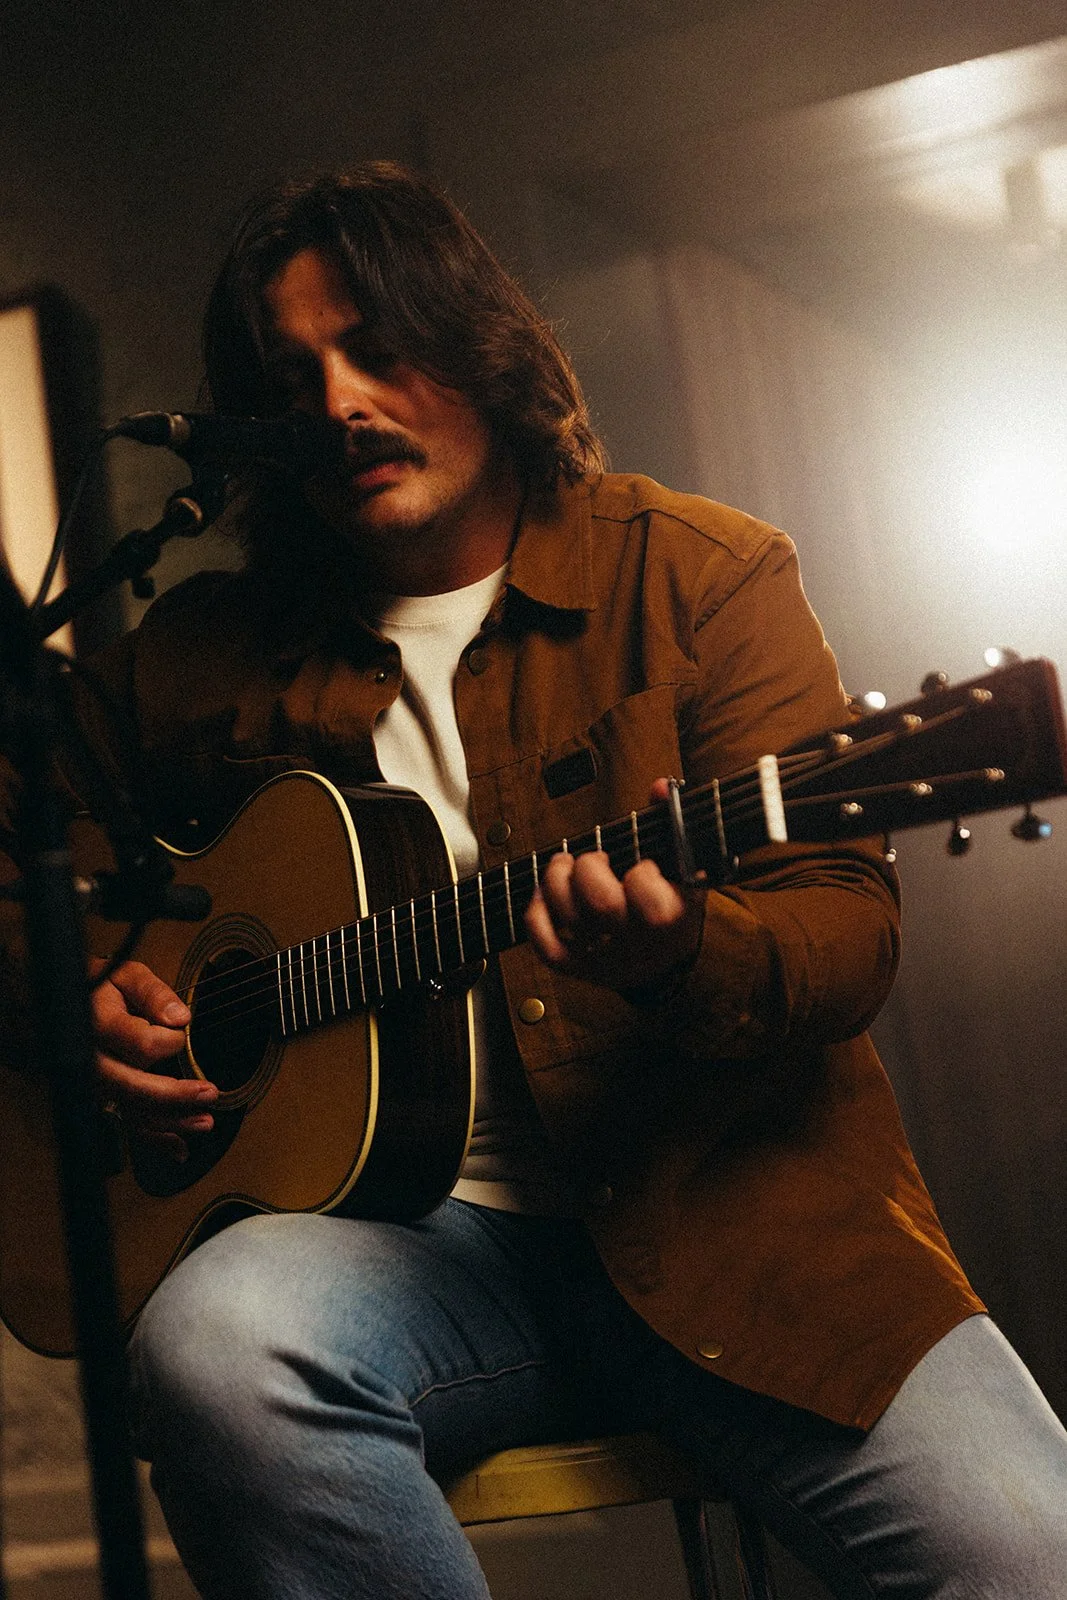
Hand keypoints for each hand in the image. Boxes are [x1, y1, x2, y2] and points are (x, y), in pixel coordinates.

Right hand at [91, 959, 217, 1158]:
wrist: (57, 1003)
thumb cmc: (97, 986)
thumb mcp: (125, 974)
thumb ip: (153, 992)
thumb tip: (180, 1017)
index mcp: (98, 1025)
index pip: (143, 1045)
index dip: (171, 1040)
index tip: (181, 1027)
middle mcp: (92, 1060)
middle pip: (134, 1086)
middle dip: (175, 1095)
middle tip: (210, 1093)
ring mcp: (94, 1083)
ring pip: (130, 1111)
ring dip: (170, 1123)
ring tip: (205, 1122)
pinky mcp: (100, 1096)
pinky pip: (124, 1122)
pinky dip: (153, 1139)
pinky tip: (179, 1148)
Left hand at [524, 780, 704, 996]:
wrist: (663, 962)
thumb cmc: (673, 902)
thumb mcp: (684, 866)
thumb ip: (673, 823)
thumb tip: (661, 788)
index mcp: (671, 917)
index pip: (651, 901)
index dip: (641, 875)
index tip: (642, 864)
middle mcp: (637, 942)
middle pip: (600, 905)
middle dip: (588, 869)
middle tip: (593, 858)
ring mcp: (606, 957)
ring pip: (570, 920)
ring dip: (555, 882)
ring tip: (562, 864)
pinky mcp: (580, 967)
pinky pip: (548, 949)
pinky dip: (536, 919)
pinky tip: (541, 896)